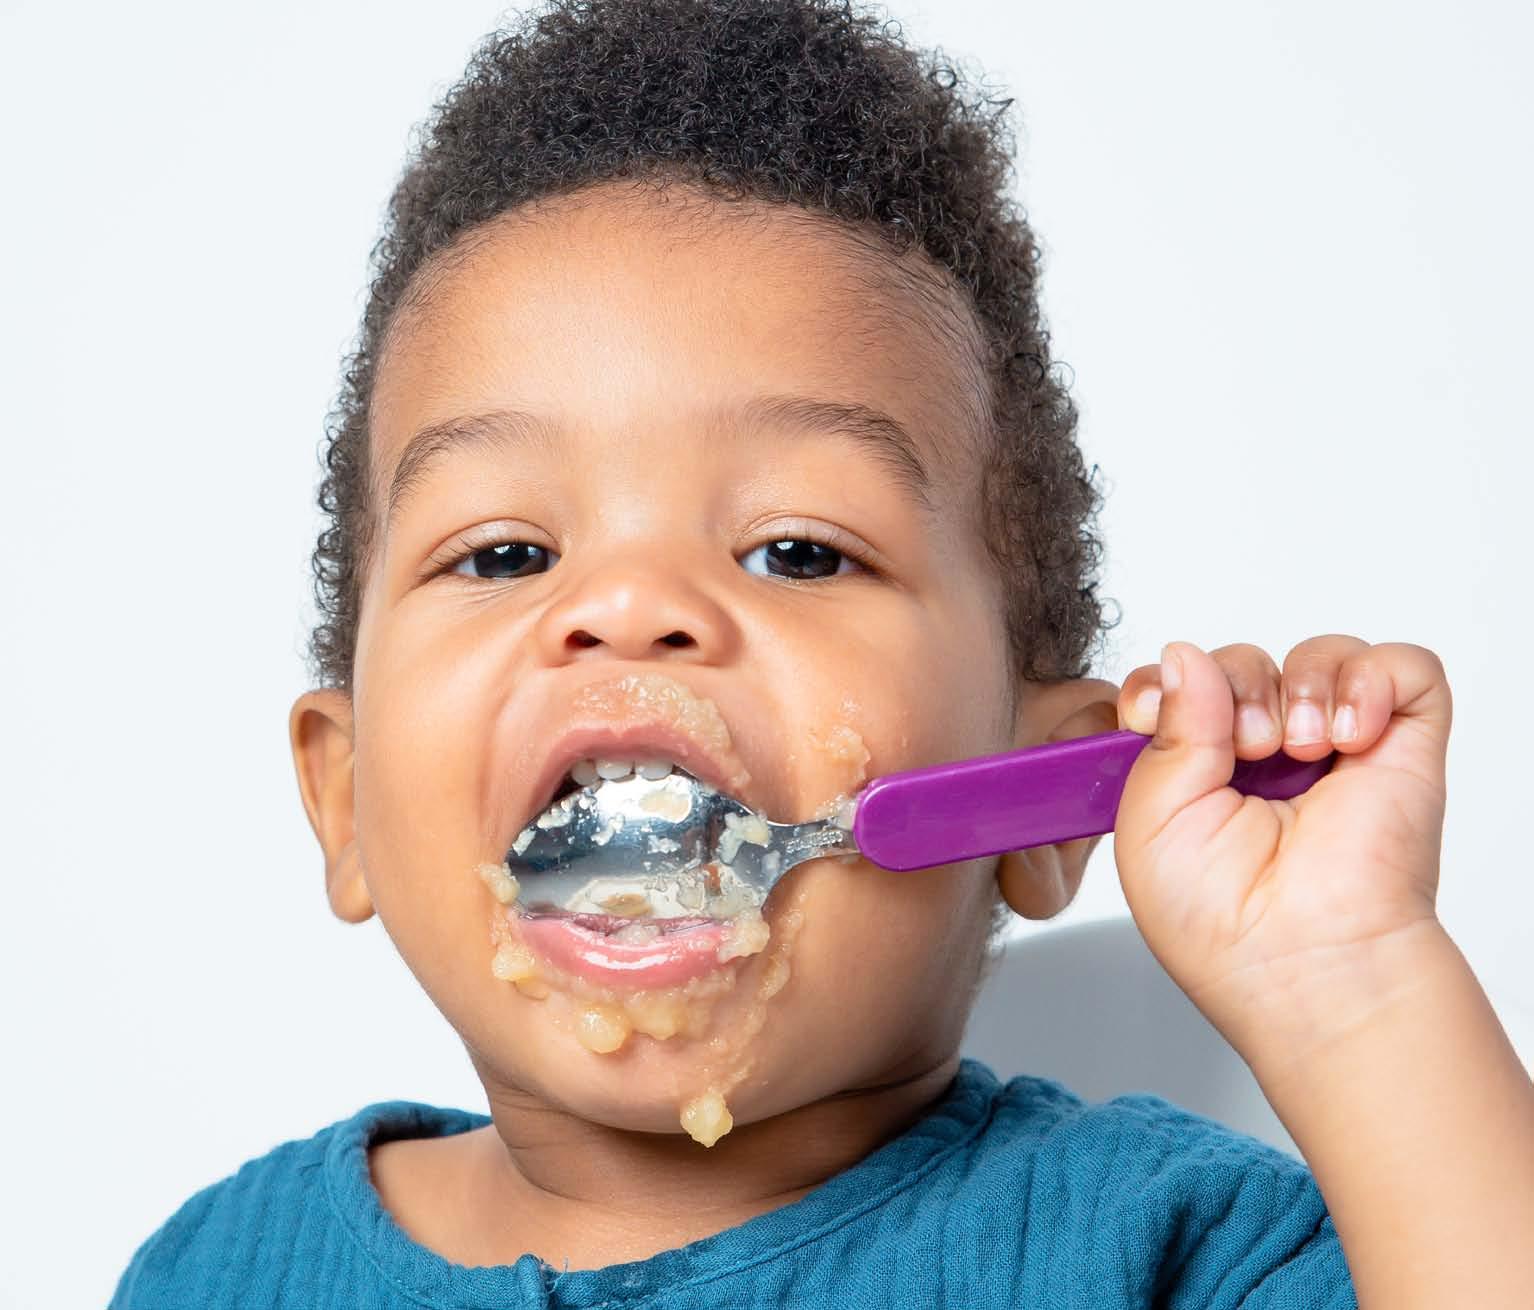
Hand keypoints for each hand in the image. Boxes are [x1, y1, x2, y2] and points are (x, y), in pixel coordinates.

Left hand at [1114, 636, 1451, 1063]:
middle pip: (1240, 662)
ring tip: (1299, 750)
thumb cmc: (1221, 921)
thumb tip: (1184, 656)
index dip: (1160, 685)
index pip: (1176, 686)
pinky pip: (1400, 664)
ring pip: (1314, 656)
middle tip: (1246, 750)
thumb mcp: (1148, 822)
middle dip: (1234, 688)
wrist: (1305, 960)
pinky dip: (1369, 680)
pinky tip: (1346, 737)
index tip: (1148, 715)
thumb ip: (1164, 731)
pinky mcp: (1401, 744)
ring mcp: (1335, 747)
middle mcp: (1265, 755)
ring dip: (1299, 687)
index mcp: (1198, 771)